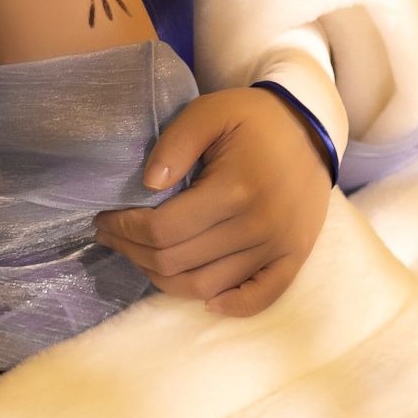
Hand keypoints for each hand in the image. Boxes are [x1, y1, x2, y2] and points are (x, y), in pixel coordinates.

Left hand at [94, 85, 332, 315]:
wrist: (311, 128)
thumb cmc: (254, 120)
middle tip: (113, 236)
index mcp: (235, 189)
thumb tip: (148, 185)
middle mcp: (258, 226)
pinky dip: (230, 306)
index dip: (125, 228)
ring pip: (206, 286)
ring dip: (164, 278)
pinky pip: (260, 297)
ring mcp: (278, 247)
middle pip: (178, 261)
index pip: (164, 229)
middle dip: (134, 252)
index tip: (105, 219)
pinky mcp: (294, 257)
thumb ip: (175, 143)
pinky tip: (205, 300)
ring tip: (142, 257)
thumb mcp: (210, 112)